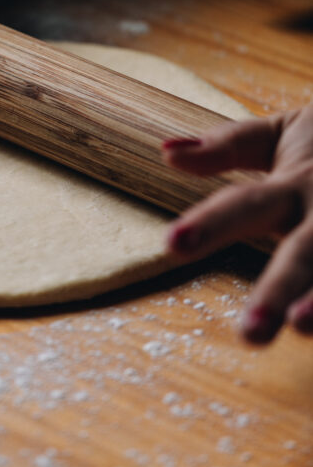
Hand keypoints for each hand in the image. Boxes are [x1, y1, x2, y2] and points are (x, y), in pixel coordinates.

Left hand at [162, 106, 312, 344]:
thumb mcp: (280, 134)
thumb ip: (227, 147)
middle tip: (250, 332)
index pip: (245, 204)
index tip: (172, 244)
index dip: (211, 223)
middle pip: (305, 250)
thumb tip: (167, 153)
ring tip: (300, 328)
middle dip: (278, 286)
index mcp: (296, 183)